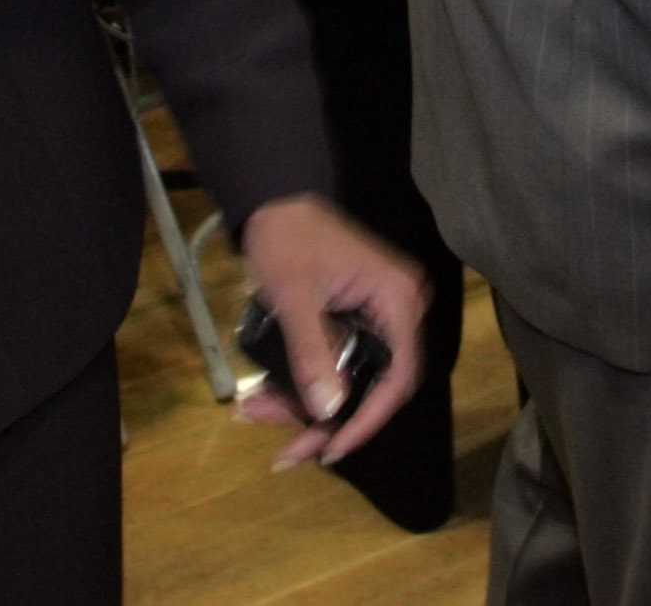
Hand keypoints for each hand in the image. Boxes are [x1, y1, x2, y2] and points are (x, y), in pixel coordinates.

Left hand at [234, 194, 427, 467]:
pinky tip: (263, 395)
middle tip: (283, 452)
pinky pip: (334, 362)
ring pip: (346, 379)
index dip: (368, 419)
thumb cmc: (287, 237)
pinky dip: (301, 380)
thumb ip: (311, 353)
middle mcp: (394, 311)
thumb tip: (327, 411)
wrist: (271, 199)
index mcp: (396, 300)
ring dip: (302, 403)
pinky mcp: (351, 319)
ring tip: (252, 413)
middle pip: (370, 386)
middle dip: (322, 418)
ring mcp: (373, 316)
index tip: (332, 448)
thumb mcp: (294, 297)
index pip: (398, 377)